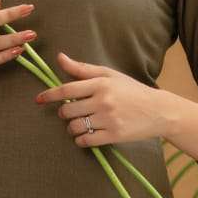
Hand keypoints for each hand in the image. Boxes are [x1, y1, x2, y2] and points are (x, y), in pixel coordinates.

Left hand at [34, 50, 167, 145]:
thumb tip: (60, 57)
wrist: (158, 111)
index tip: (39, 99)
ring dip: (72, 128)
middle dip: (64, 113)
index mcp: (101, 84)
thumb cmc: (131, 91)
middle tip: (71, 112)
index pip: (67, 89)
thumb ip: (83, 68)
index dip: (49, 95)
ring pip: (75, 127)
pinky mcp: (114, 135)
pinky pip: (86, 140)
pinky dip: (81, 140)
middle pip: (67, 111)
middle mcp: (103, 101)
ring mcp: (109, 119)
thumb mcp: (109, 75)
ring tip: (80, 124)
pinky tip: (85, 135)